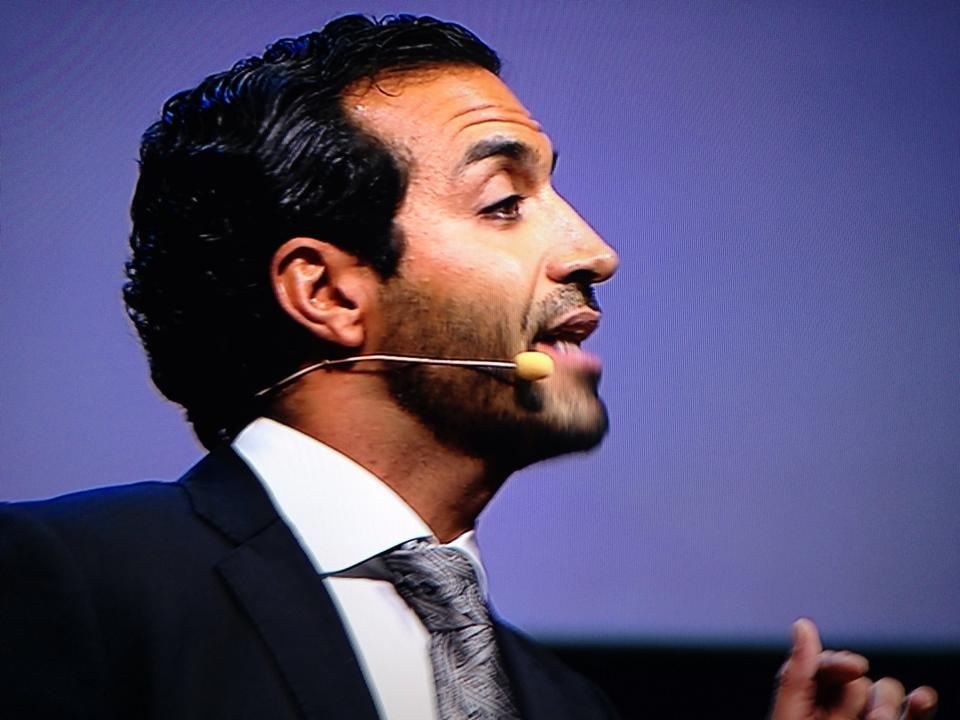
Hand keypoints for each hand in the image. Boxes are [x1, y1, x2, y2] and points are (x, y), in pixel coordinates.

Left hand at [769, 618, 936, 719]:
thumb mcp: (790, 714)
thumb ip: (797, 673)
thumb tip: (802, 623)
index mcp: (806, 701)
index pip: (823, 666)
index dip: (836, 663)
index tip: (854, 667)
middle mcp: (837, 708)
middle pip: (856, 676)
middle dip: (859, 692)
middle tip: (865, 716)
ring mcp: (865, 718)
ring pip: (884, 690)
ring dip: (885, 703)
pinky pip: (911, 714)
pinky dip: (919, 706)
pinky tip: (921, 698)